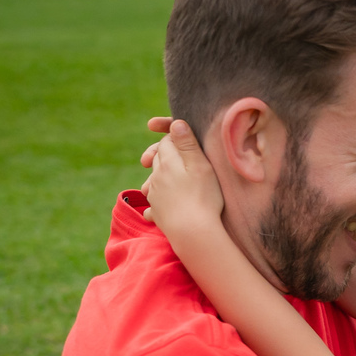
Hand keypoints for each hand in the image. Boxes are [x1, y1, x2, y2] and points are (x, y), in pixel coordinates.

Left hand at [140, 118, 224, 235]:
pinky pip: (153, 206)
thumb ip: (187, 143)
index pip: (167, 142)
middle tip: (172, 154)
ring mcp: (155, 196)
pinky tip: (160, 207)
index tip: (183, 138)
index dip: (175, 138)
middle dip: (163, 154)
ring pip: (152, 181)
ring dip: (157, 178)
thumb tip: (177, 123)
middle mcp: (157, 177)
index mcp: (168, 162)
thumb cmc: (203, 197)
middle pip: (157, 159)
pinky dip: (155, 203)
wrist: (193, 231)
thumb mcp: (201, 166)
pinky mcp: (157, 214)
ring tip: (164, 180)